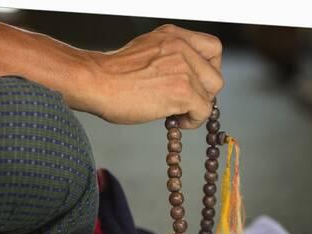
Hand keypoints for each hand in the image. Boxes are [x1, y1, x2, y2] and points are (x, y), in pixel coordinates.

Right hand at [88, 24, 223, 128]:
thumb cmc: (111, 75)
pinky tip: (175, 120)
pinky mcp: (182, 91)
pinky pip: (203, 111)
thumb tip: (182, 79)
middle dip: (203, 92)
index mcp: (173, 35)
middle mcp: (182, 47)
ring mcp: (183, 69)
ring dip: (197, 107)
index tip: (196, 83)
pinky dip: (193, 121)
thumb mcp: (146, 51)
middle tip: (185, 102)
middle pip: (215, 74)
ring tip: (177, 113)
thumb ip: (168, 58)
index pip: (213, 48)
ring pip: (211, 94)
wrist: (96, 82)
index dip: (209, 69)